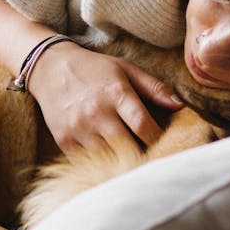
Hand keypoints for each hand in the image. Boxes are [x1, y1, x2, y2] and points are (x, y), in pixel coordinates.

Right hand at [26, 41, 182, 153]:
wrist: (49, 68)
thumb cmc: (94, 69)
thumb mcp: (125, 69)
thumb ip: (154, 87)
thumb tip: (181, 106)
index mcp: (116, 93)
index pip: (144, 126)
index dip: (159, 139)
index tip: (165, 143)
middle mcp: (97, 112)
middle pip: (128, 147)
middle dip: (142, 153)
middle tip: (152, 156)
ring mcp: (79, 128)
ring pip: (108, 158)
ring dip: (121, 161)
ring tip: (131, 159)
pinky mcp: (64, 140)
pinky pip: (87, 161)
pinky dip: (99, 162)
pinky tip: (107, 157)